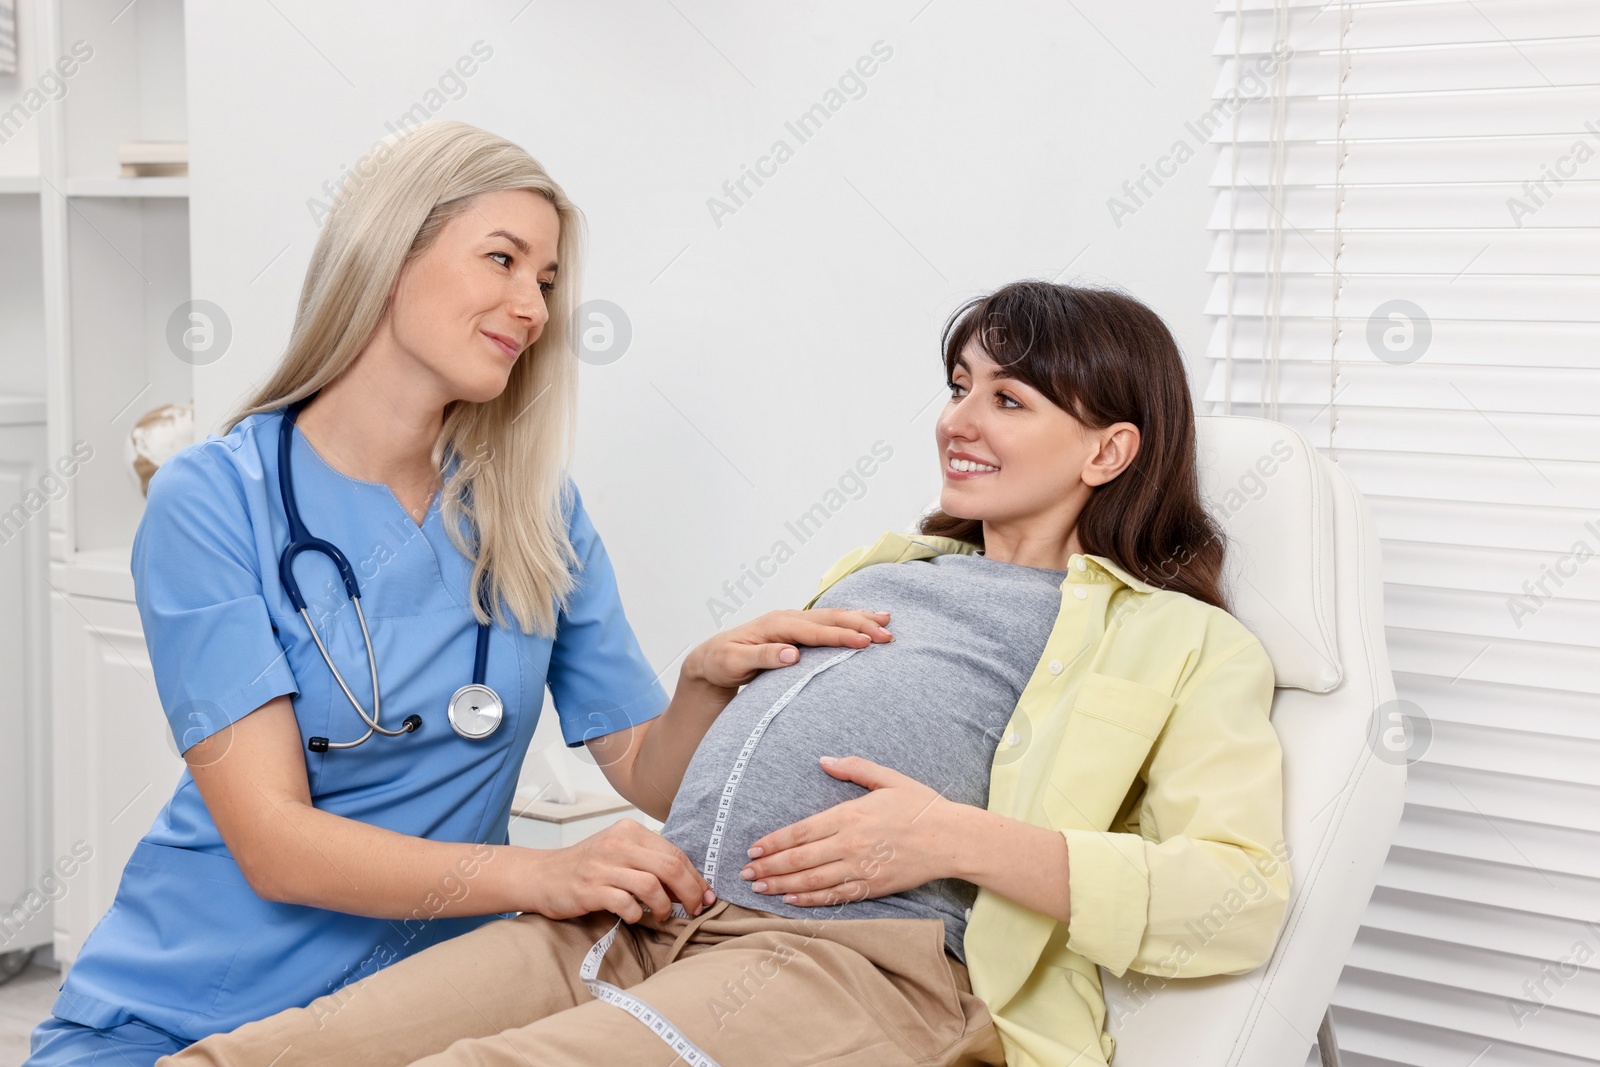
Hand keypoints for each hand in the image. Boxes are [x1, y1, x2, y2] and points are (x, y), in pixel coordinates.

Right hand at [530, 819, 713, 922]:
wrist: (543, 876)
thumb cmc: (587, 867)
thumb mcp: (620, 852)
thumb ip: (651, 862)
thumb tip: (691, 885)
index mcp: (630, 830)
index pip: (675, 852)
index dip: (696, 877)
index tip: (705, 895)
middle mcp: (618, 843)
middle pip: (670, 867)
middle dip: (690, 892)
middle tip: (694, 909)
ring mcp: (603, 866)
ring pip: (652, 885)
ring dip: (664, 906)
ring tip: (662, 915)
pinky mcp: (591, 889)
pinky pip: (627, 904)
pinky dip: (638, 914)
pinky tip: (636, 917)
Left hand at [685, 609, 893, 692]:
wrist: (710, 658)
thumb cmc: (722, 662)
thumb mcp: (735, 663)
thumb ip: (763, 656)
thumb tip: (792, 654)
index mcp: (775, 625)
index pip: (815, 631)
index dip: (841, 636)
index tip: (865, 642)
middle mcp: (787, 618)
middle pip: (829, 618)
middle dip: (860, 623)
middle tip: (887, 632)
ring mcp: (792, 622)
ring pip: (832, 616)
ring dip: (860, 618)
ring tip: (886, 619)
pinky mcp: (796, 629)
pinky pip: (827, 622)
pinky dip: (848, 620)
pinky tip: (865, 621)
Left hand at [738, 756, 963, 906]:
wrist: (951, 838)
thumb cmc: (920, 805)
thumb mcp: (887, 778)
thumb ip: (854, 769)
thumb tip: (825, 760)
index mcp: (849, 815)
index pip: (801, 832)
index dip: (774, 842)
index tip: (754, 849)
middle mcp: (849, 844)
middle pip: (800, 860)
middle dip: (770, 867)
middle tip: (746, 873)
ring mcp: (860, 868)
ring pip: (811, 881)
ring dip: (782, 885)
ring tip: (760, 888)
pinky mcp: (872, 887)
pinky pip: (834, 896)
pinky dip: (810, 900)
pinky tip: (791, 900)